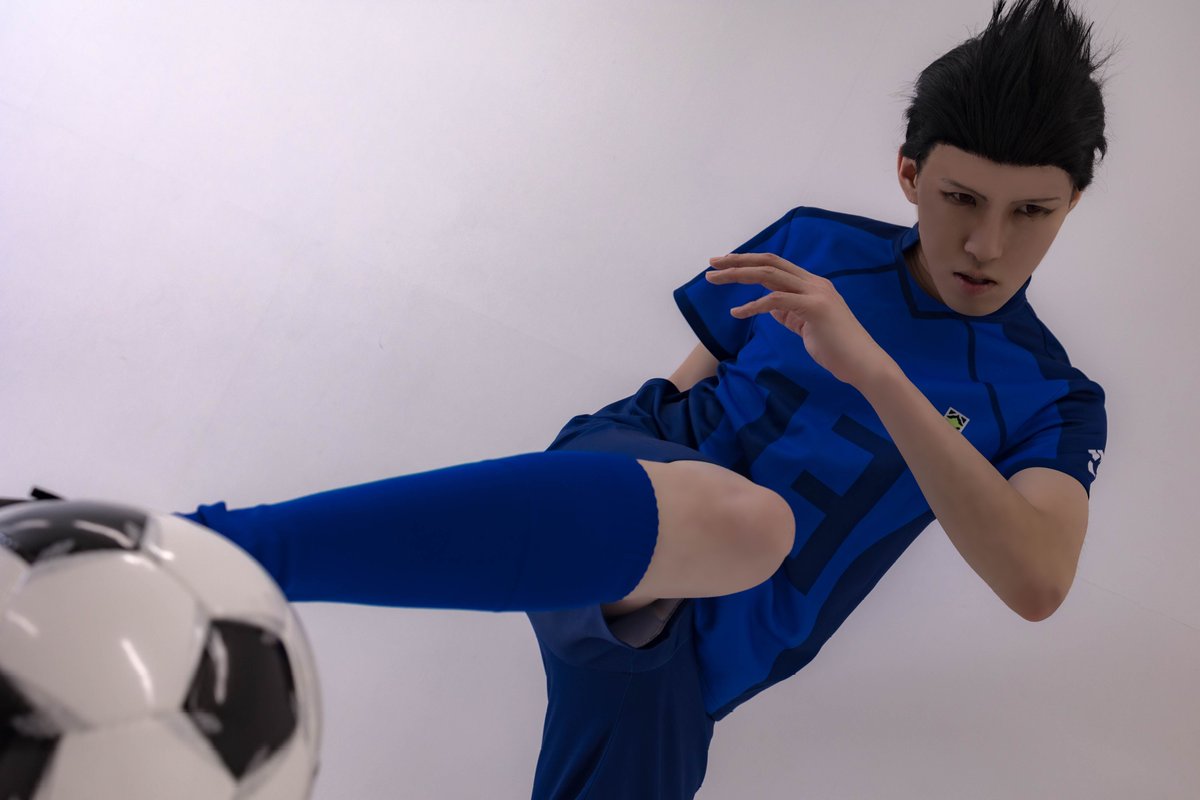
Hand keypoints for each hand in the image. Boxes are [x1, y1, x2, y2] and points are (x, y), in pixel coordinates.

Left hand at [705, 252, 895, 388]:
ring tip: (714, 280)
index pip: (775, 264)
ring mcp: (815, 293)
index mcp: (812, 284)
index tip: (724, 264)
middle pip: (768, 262)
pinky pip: (776, 301)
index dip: (748, 261)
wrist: (863, 364)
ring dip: (738, 276)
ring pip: (769, 275)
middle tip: (711, 264)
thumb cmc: (836, 349)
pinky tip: (737, 313)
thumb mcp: (807, 326)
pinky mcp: (815, 309)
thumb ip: (790, 314)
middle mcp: (814, 283)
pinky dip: (753, 306)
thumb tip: (770, 308)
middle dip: (737, 261)